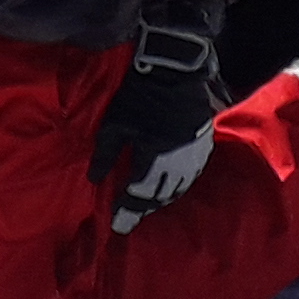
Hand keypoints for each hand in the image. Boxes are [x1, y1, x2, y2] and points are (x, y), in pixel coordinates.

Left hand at [94, 22, 227, 235]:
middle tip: (129, 217)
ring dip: (161, 199)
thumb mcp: (115, 124)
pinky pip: (191, 178)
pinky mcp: (204, 148)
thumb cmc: (140, 97)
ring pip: (177, 190)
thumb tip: (93, 179)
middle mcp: (177, 166)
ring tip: (146, 204)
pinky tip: (169, 185)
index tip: (117, 227)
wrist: (177, 72)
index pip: (138, 196)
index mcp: (154, 161)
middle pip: (159, 197)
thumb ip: (106, 154)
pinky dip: (177, 186)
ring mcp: (194, 159)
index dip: (127, 213)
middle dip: (143, 208)